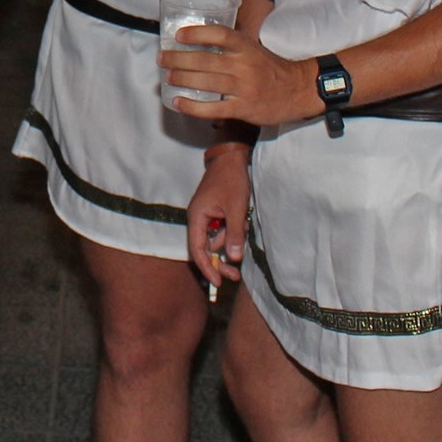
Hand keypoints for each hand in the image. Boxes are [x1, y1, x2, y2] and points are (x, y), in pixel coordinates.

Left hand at [162, 19, 322, 128]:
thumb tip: (197, 41)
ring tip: (168, 77)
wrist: (297, 90)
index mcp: (247, 47)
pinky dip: (193, 106)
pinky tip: (178, 102)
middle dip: (179, 59)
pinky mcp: (244, 108)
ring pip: (207, 82)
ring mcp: (244, 88)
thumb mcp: (254, 49)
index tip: (179, 35)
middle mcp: (245, 65)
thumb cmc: (270, 68)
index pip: (220, 35)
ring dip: (183, 79)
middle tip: (162, 58)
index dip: (197, 33)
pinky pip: (213, 109)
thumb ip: (231, 46)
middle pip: (206, 60)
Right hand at [187, 146, 250, 288]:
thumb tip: (233, 259)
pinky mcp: (214, 213)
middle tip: (235, 277)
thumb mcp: (236, 208)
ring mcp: (205, 216)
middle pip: (206, 249)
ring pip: (216, 240)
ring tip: (245, 227)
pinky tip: (243, 223)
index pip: (197, 250)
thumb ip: (234, 234)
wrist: (231, 158)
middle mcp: (197, 219)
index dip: (207, 267)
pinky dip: (232, 232)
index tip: (218, 283)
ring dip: (231, 241)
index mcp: (196, 217)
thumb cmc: (232, 180)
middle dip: (221, 262)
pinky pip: (222, 230)